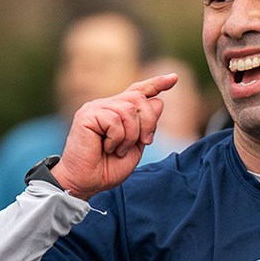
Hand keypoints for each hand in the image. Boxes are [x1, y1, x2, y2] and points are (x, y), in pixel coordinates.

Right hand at [55, 72, 179, 200]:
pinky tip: (107, 148)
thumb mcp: (136, 147)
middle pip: (139, 98)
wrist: (85, 182)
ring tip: (118, 150)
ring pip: (128, 110)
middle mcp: (106, 105)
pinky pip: (114, 121)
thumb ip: (146, 126)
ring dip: (131, 135)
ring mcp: (95, 108)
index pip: (138, 92)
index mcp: (118, 112)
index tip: (174, 78)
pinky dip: (117, 139)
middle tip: (144, 142)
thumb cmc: (108, 168)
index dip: (156, 84)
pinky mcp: (86, 115)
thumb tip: (158, 101)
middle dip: (149, 122)